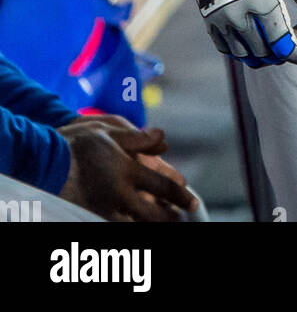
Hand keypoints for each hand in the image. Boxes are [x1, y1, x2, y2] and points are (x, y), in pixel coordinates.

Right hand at [59, 120, 196, 220]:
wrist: (44, 162)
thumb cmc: (77, 142)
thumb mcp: (110, 130)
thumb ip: (139, 138)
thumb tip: (164, 141)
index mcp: (127, 171)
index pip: (163, 187)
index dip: (180, 195)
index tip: (193, 202)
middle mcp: (119, 194)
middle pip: (152, 215)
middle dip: (169, 218)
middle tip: (180, 218)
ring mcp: (104, 208)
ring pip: (135, 224)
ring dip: (151, 223)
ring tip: (162, 222)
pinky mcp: (91, 214)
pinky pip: (116, 224)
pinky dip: (129, 224)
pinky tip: (135, 222)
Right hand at [180, 0, 296, 66]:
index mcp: (263, 2)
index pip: (284, 47)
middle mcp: (238, 15)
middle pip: (265, 53)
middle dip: (286, 50)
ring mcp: (219, 17)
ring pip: (244, 55)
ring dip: (265, 52)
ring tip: (277, 32)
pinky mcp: (206, 14)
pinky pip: (224, 46)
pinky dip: (242, 48)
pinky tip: (255, 33)